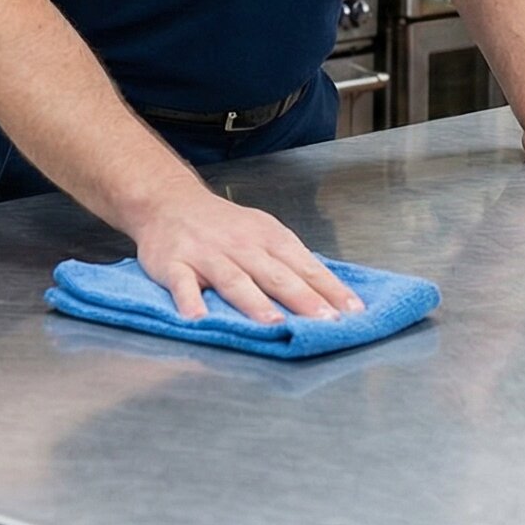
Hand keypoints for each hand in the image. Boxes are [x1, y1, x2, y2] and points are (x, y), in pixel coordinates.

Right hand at [130, 187, 365, 323]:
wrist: (170, 201)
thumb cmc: (225, 226)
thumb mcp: (263, 233)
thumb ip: (291, 263)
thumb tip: (329, 296)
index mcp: (269, 238)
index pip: (306, 266)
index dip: (330, 289)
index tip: (353, 312)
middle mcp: (242, 245)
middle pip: (276, 275)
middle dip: (303, 299)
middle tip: (326, 322)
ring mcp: (207, 254)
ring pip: (234, 280)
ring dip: (255, 302)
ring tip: (274, 324)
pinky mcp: (174, 264)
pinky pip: (183, 284)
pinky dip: (190, 301)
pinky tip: (199, 319)